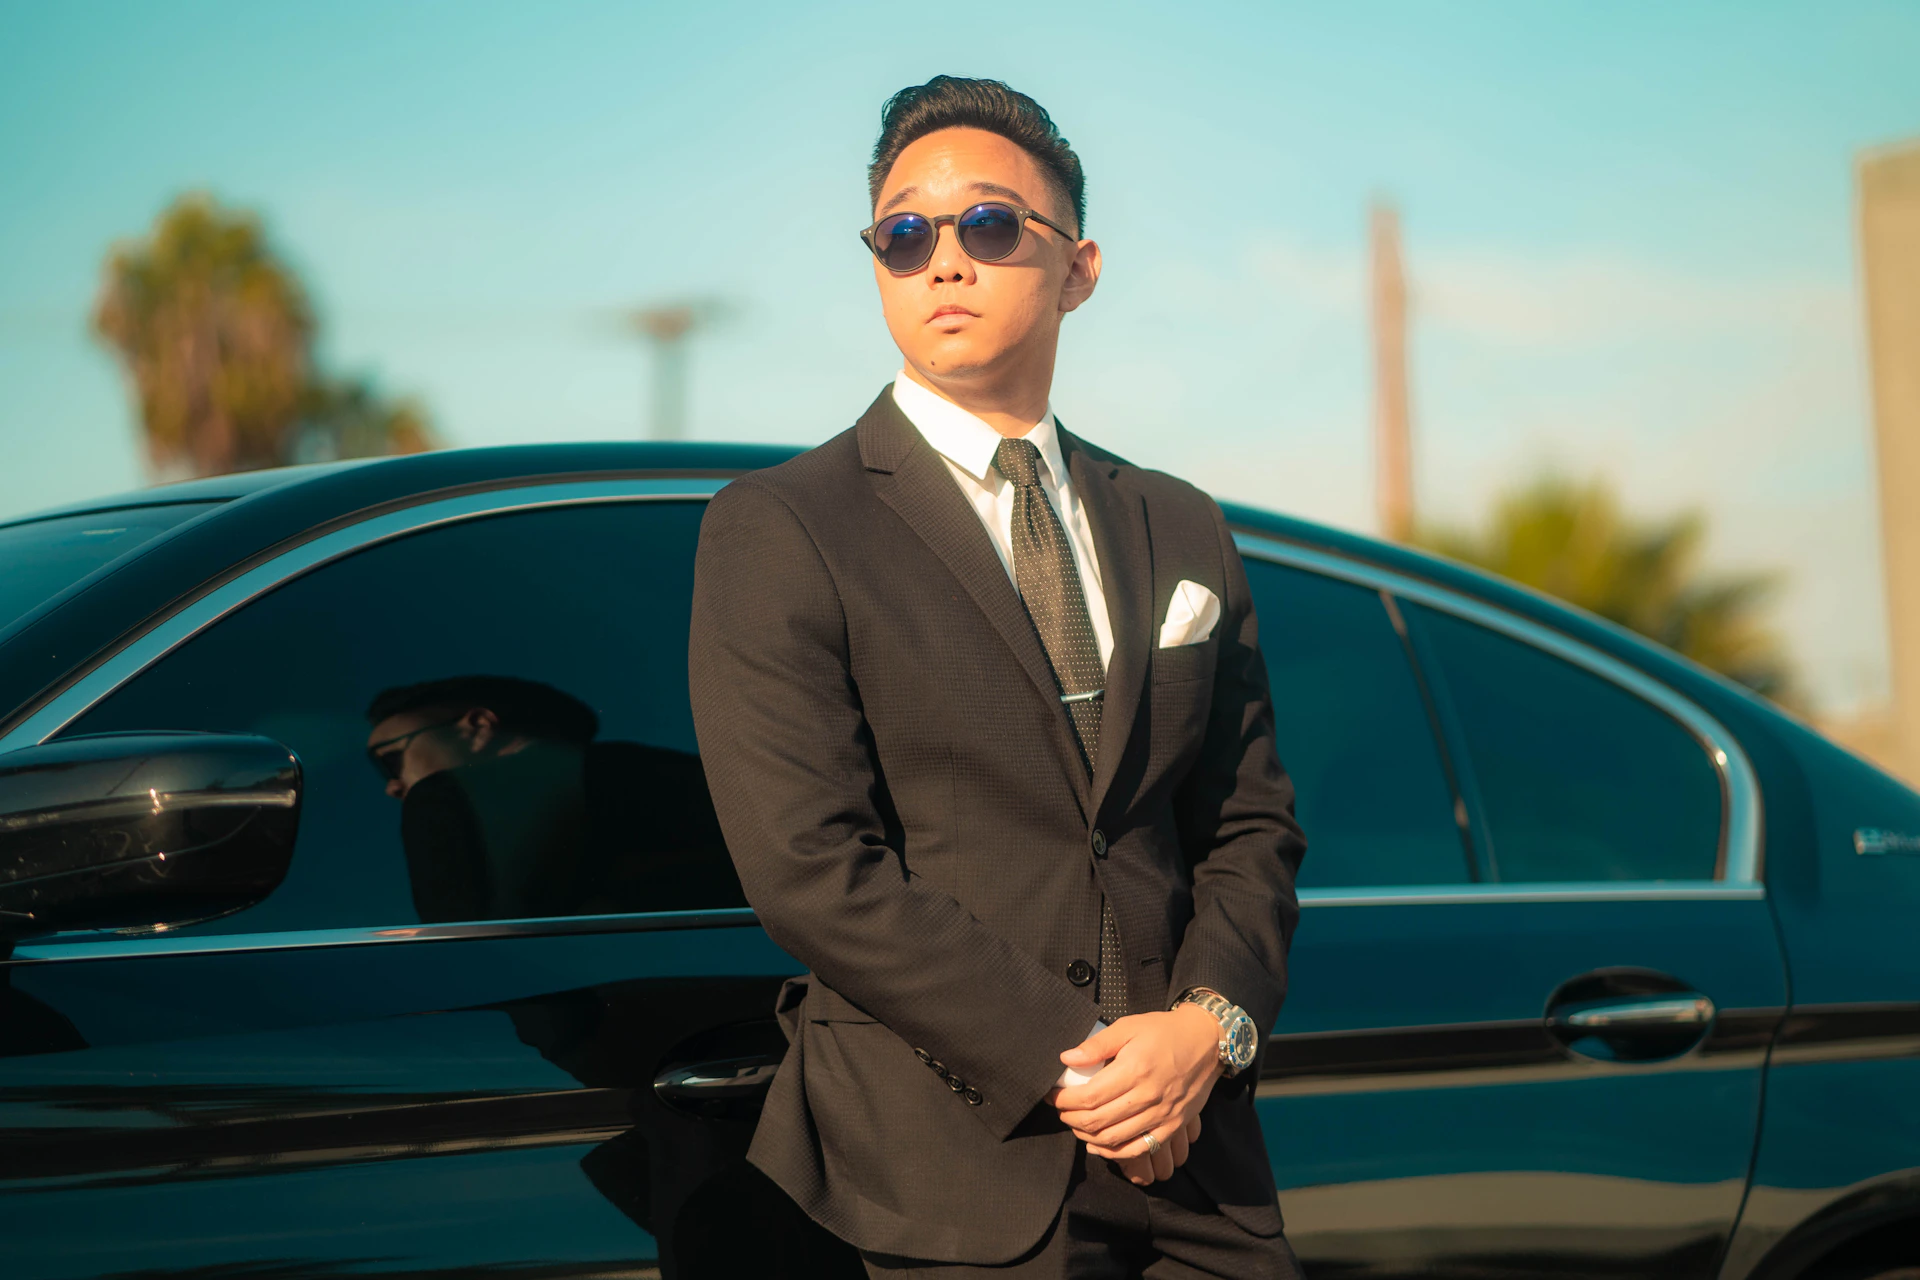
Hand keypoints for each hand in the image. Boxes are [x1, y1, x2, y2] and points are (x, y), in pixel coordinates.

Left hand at [1050, 1005, 1222, 1175]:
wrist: (1206, 1041)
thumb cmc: (1165, 1031)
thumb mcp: (1129, 1026)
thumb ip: (1097, 1044)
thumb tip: (1067, 1059)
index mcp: (1134, 1070)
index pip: (1089, 1097)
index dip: (1065, 1101)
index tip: (1053, 1096)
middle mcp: (1148, 1097)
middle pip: (1097, 1122)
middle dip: (1071, 1118)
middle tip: (1061, 1110)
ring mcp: (1162, 1115)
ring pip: (1114, 1139)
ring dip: (1087, 1136)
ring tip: (1076, 1123)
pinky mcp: (1172, 1126)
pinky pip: (1139, 1149)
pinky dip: (1114, 1152)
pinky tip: (1098, 1144)